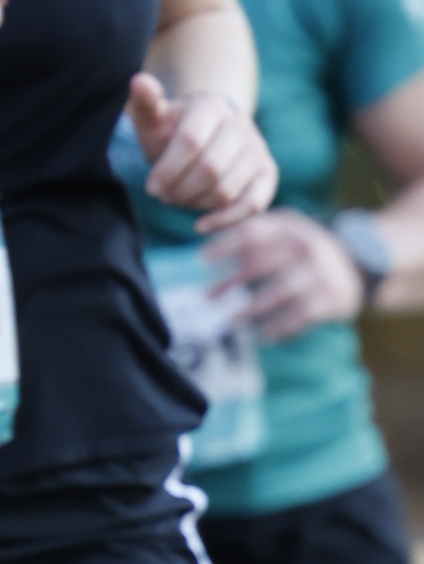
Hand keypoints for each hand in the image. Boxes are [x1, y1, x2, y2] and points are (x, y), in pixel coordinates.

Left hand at [128, 72, 273, 232]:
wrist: (205, 137)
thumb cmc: (171, 133)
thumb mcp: (154, 120)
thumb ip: (145, 103)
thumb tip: (137, 81)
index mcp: (211, 105)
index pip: (190, 140)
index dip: (167, 169)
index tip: (150, 188)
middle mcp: (240, 124)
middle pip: (210, 169)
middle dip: (180, 190)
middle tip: (164, 197)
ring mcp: (257, 148)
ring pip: (226, 190)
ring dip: (196, 203)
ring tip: (180, 199)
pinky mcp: (267, 173)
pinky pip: (253, 204)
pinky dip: (225, 219)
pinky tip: (200, 225)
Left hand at [210, 204, 368, 342]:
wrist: (361, 265)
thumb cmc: (306, 250)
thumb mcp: (287, 230)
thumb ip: (254, 230)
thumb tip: (203, 232)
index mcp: (291, 227)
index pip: (252, 232)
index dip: (224, 244)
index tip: (201, 260)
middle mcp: (305, 246)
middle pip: (260, 263)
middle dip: (230, 281)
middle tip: (207, 296)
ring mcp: (318, 273)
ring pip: (277, 293)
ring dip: (249, 309)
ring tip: (230, 319)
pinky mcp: (329, 300)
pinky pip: (297, 317)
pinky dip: (277, 329)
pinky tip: (261, 336)